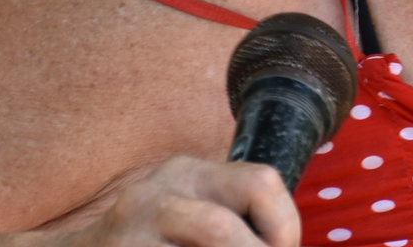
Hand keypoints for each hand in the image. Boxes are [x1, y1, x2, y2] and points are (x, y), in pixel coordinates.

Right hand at [70, 157, 299, 246]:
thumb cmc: (148, 238)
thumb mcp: (187, 210)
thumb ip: (231, 218)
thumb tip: (285, 243)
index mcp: (188, 172)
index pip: (259, 181)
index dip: (284, 225)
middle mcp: (157, 194)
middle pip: (221, 230)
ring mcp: (127, 234)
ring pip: (204, 243)